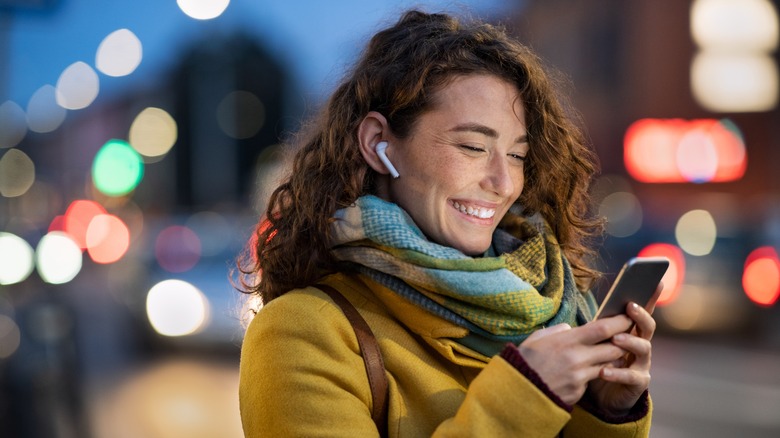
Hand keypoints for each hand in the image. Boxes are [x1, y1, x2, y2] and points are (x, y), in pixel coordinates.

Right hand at [517, 315, 633, 405]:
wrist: (516, 392)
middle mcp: (577, 359)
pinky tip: (586, 371)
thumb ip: (557, 331)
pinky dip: (593, 374)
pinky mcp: (578, 392)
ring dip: (612, 359)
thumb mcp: (538, 339)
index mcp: (567, 341)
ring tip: (609, 353)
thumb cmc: (525, 361)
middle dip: (623, 342)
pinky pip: (593, 380)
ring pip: (608, 365)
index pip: (602, 328)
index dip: (619, 322)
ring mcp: (579, 377)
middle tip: (627, 336)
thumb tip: (571, 329)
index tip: (628, 316)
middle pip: (613, 348)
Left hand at [586, 283, 661, 414]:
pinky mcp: (639, 382)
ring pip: (643, 348)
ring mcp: (642, 363)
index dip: (650, 296)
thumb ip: (599, 329)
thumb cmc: (600, 362)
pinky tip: (604, 371)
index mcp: (632, 332)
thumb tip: (592, 316)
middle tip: (630, 307)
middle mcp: (641, 345)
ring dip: (630, 341)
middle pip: (647, 326)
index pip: (642, 311)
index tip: (656, 281)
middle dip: (640, 315)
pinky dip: (617, 373)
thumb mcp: (597, 343)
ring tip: (616, 339)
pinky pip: (631, 376)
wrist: (602, 396)